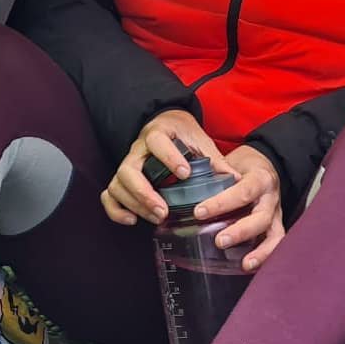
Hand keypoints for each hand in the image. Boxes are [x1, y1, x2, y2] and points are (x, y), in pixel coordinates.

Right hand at [101, 109, 235, 226]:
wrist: (166, 122)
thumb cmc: (184, 133)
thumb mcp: (200, 140)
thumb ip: (215, 159)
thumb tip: (235, 179)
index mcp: (159, 133)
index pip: (157, 141)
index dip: (169, 157)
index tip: (186, 174)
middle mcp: (138, 148)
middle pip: (129, 169)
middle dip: (145, 193)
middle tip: (164, 211)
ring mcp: (128, 163)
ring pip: (118, 184)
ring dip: (135, 204)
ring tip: (157, 218)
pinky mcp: (122, 178)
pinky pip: (109, 194)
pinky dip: (116, 210)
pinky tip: (132, 221)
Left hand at [194, 145, 284, 272]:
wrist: (264, 166)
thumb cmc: (245, 166)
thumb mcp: (232, 161)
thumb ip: (215, 171)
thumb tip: (187, 179)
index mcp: (260, 179)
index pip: (243, 191)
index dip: (222, 203)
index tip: (200, 212)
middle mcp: (271, 198)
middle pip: (261, 217)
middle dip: (241, 231)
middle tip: (219, 241)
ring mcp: (275, 214)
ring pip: (274, 235)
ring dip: (260, 251)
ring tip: (244, 264)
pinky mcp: (275, 227)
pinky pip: (275, 244)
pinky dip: (264, 257)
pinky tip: (249, 266)